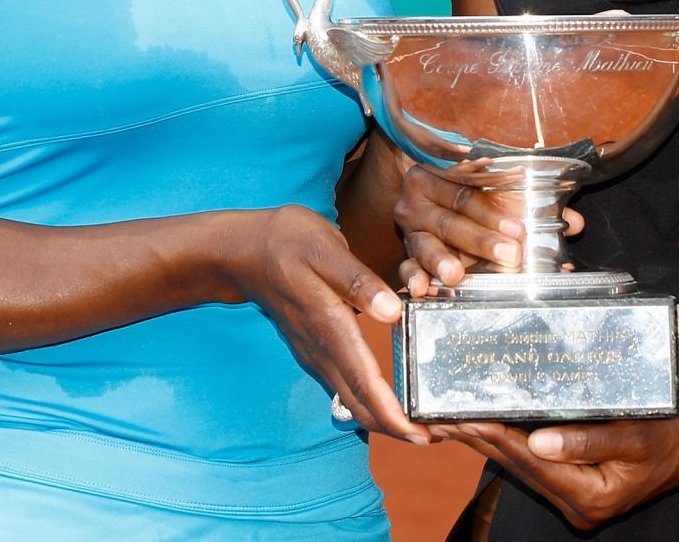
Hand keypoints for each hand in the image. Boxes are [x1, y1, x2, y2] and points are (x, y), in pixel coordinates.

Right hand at [227, 204, 427, 442]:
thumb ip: (357, 282)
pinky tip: (390, 398)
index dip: (393, 414)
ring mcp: (315, 352)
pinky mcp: (315, 349)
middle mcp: (322, 349)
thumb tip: (392, 312)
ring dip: (384, 417)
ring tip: (421, 423)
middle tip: (435, 436)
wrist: (243, 250)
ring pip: (351, 399)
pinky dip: (370, 401)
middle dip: (396, 427)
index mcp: (330, 325)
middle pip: (360, 403)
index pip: (364, 382)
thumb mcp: (325, 248)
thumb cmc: (287, 241)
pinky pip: (345, 386)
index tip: (420, 434)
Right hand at [393, 165, 587, 296]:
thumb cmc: (474, 198)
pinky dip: (411, 277)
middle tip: (510, 255)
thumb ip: (535, 206)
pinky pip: (405, 266)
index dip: (494, 212)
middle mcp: (419, 200)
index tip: (520, 229)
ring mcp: (410, 229)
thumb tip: (575, 222)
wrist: (433, 198)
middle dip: (481, 239)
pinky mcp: (405, 254)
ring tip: (456, 275)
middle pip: (450, 220)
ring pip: (425, 244)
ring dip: (442, 260)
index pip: (467, 192)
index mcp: (441, 174)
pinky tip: (419, 289)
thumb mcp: (502, 197)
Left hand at [432, 398, 678, 530]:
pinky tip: (490, 421)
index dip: (495, 437)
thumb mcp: (636, 434)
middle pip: (520, 466)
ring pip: (524, 464)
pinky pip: (538, 461)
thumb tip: (537, 440)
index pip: (531, 462)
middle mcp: (580, 503)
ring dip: (490, 439)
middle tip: (441, 414)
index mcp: (592, 496)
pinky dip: (513, 440)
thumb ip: (587, 439)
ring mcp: (578, 496)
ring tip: (454, 416)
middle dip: (481, 438)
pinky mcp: (579, 481)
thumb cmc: (674, 433)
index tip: (463, 415)